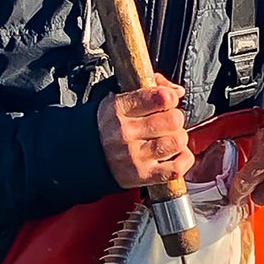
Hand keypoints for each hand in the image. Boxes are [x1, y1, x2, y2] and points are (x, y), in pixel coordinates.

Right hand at [97, 74, 194, 188]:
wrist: (79, 156)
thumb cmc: (105, 126)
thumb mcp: (118, 99)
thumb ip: (149, 88)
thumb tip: (177, 91)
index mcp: (120, 108)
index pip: (160, 97)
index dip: (170, 98)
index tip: (167, 102)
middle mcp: (126, 132)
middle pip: (173, 120)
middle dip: (175, 119)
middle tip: (168, 122)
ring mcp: (134, 156)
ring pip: (177, 142)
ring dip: (178, 139)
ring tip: (169, 139)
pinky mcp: (142, 175)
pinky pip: (176, 168)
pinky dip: (183, 160)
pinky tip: (175, 155)